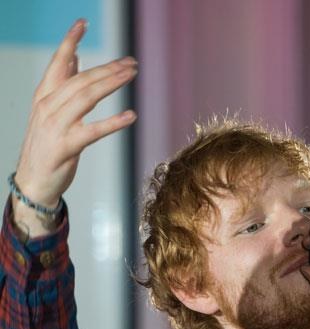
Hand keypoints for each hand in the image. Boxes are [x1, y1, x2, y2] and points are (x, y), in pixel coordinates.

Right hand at [14, 19, 137, 207]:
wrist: (33, 182)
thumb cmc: (47, 145)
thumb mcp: (51, 111)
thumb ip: (63, 85)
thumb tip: (75, 59)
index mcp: (45, 96)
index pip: (58, 63)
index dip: (69, 41)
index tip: (82, 23)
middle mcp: (48, 107)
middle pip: (81, 80)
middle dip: (108, 67)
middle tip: (131, 61)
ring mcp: (55, 126)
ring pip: (87, 98)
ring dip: (112, 83)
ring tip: (132, 74)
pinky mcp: (66, 147)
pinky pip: (93, 131)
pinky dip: (113, 122)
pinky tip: (131, 115)